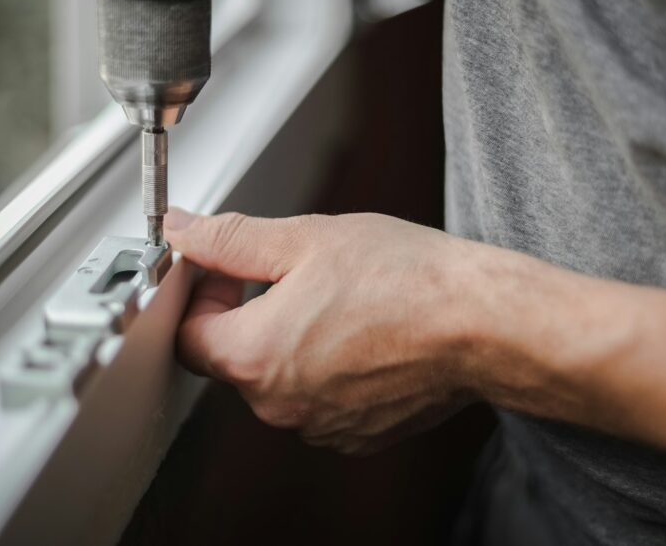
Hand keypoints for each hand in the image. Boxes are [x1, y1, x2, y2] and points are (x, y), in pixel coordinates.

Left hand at [164, 208, 494, 454]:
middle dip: (249, 314)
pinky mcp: (356, 434)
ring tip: (337, 301)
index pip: (187, 334)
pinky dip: (327, 369)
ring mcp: (319, 426)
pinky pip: (319, 400)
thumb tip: (184, 231)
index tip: (231, 271)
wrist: (481, 324)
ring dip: (291, 342)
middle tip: (291, 275)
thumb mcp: (305, 239)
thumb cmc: (405, 280)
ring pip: (279, 380)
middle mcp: (279, 405)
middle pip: (233, 358)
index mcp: (254, 356)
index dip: (203, 295)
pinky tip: (360, 333)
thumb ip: (231, 239)